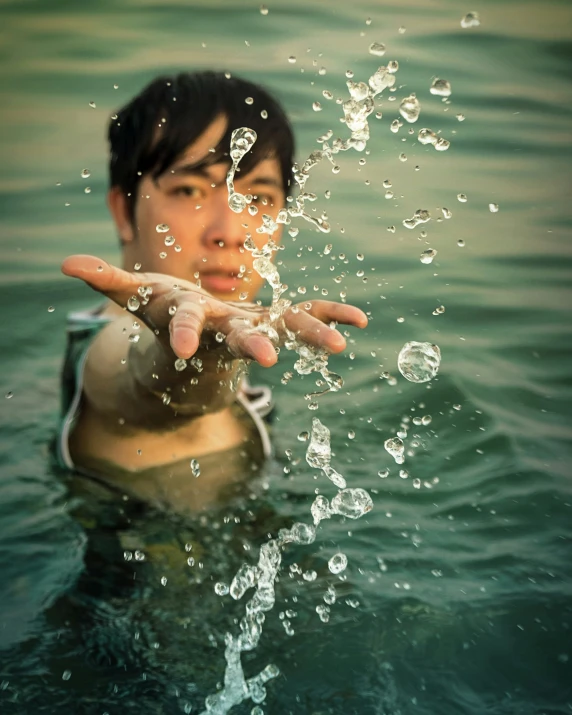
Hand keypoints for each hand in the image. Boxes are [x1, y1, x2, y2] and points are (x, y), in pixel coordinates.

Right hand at [62, 255, 367, 366]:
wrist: (197, 351)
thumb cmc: (166, 316)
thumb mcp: (138, 296)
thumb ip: (107, 280)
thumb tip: (66, 264)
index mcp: (191, 322)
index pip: (184, 327)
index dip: (180, 334)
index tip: (179, 349)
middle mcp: (224, 331)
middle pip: (238, 339)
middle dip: (250, 347)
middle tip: (269, 361)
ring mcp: (253, 329)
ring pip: (284, 330)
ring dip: (310, 335)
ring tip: (341, 345)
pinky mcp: (274, 321)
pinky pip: (305, 314)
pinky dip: (329, 314)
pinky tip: (361, 319)